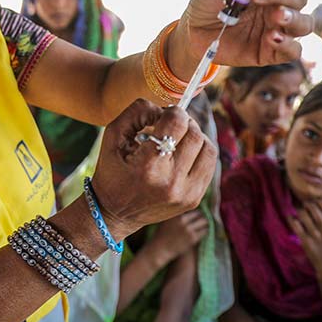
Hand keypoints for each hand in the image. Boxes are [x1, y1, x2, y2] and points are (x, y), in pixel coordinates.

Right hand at [92, 101, 217, 238]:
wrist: (115, 213)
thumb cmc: (112, 171)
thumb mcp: (112, 137)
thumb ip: (135, 112)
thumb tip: (162, 108)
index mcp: (148, 166)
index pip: (176, 124)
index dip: (173, 111)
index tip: (165, 113)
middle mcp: (170, 182)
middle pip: (195, 134)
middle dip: (185, 122)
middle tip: (172, 124)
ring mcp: (186, 193)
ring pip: (208, 149)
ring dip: (196, 136)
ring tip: (180, 138)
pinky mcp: (194, 199)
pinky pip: (209, 166)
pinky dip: (200, 152)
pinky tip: (185, 153)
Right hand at [147, 210, 208, 263]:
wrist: (160, 248)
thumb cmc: (162, 232)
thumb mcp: (165, 218)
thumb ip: (175, 211)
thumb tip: (185, 203)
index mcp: (175, 213)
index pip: (191, 205)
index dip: (194, 208)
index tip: (196, 211)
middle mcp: (181, 220)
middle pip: (199, 213)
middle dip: (201, 215)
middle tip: (201, 218)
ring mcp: (187, 229)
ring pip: (204, 221)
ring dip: (205, 222)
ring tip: (203, 223)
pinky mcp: (192, 238)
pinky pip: (204, 231)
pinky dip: (205, 230)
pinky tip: (203, 230)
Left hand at [173, 0, 312, 72]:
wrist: (193, 35)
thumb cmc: (207, 7)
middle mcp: (279, 6)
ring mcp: (278, 29)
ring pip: (304, 23)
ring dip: (293, 17)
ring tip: (276, 15)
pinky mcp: (272, 52)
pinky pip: (293, 51)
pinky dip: (288, 44)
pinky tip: (272, 37)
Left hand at [289, 199, 321, 276]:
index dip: (315, 199)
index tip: (311, 201)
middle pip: (312, 207)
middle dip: (304, 204)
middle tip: (301, 204)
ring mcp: (316, 235)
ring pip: (302, 214)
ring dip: (297, 210)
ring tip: (297, 210)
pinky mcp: (306, 241)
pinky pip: (295, 224)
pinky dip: (291, 218)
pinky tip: (291, 218)